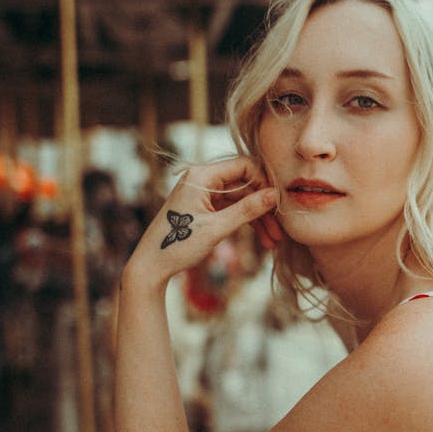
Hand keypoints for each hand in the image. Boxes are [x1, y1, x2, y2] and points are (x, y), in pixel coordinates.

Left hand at [126, 157, 280, 287]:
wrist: (152, 265)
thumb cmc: (178, 244)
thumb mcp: (216, 228)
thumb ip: (247, 210)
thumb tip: (274, 195)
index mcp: (201, 176)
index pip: (243, 166)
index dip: (264, 182)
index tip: (279, 201)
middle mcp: (202, 179)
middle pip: (244, 185)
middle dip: (263, 207)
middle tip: (280, 228)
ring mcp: (204, 194)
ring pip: (241, 200)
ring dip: (258, 218)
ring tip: (274, 240)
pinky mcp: (204, 208)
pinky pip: (232, 210)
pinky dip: (246, 223)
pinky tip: (262, 239)